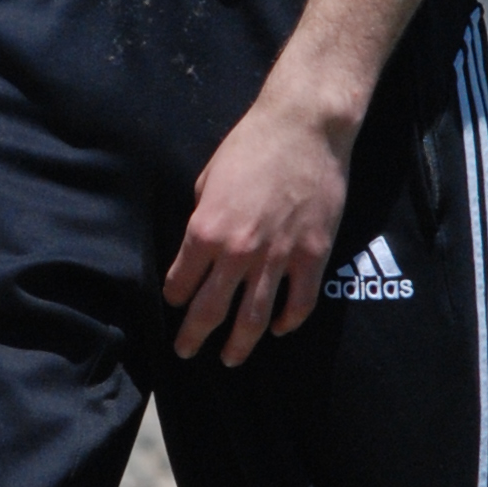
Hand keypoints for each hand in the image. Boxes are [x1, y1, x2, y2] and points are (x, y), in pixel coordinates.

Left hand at [163, 84, 352, 366]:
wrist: (305, 128)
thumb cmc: (252, 144)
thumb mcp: (209, 179)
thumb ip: (204, 218)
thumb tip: (201, 245)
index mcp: (205, 231)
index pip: (180, 283)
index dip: (175, 298)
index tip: (175, 305)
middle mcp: (237, 252)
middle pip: (210, 311)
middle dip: (194, 337)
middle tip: (186, 351)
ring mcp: (277, 258)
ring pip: (254, 319)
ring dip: (239, 345)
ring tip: (230, 358)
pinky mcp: (312, 256)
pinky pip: (299, 303)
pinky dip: (287, 322)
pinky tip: (279, 328)